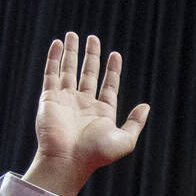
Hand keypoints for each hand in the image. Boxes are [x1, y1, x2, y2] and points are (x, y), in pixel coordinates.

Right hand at [24, 32, 149, 195]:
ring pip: (68, 70)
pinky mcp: (49, 98)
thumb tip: (146, 106)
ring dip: (71, 52)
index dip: (112, 70)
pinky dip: (53, 58)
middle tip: (93, 38)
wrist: (68, 160)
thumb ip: (135, 123)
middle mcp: (84, 104)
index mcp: (102, 112)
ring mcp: (66, 100)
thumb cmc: (96, 154)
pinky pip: (51, 73)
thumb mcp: (125, 140)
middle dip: (91, 56)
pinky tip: (57, 44)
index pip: (108, 85)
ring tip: (73, 35)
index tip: (115, 54)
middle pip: (88, 73)